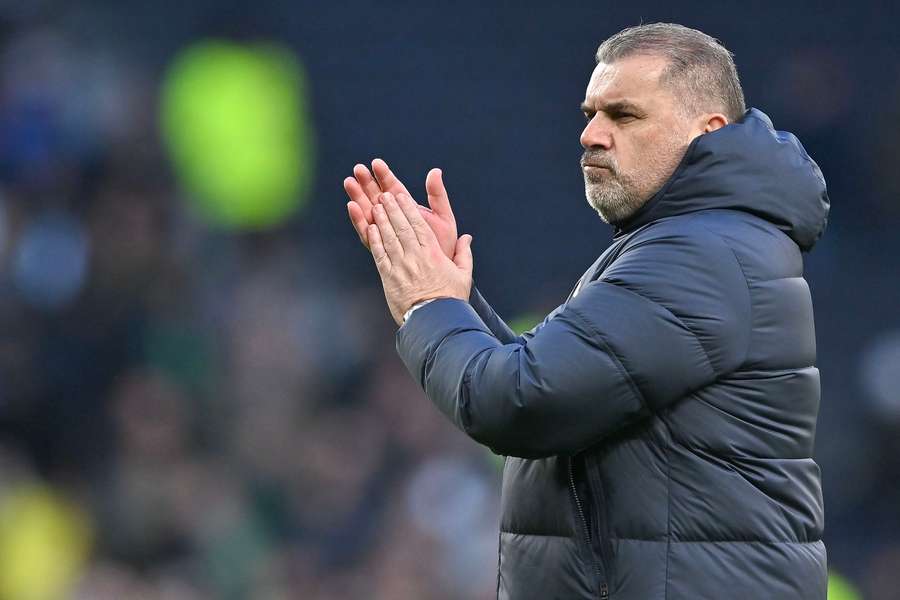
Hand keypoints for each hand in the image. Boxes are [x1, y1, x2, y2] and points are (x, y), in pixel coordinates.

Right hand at [344, 159, 457, 258]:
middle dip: (367, 183)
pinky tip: (352, 207)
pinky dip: (359, 220)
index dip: (384, 175)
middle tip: (358, 169)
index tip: (376, 163)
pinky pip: (367, 232)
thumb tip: (435, 171)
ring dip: (358, 197)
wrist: (440, 277)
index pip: (394, 188)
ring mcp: (386, 234)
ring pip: (368, 212)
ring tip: (349, 182)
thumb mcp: (444, 218)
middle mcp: (395, 221)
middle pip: (377, 197)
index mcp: (409, 211)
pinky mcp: (380, 248)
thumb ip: (437, 195)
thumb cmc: (444, 247)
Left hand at [367, 191, 472, 324]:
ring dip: (381, 220)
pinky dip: (374, 240)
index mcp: (433, 254)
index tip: (401, 195)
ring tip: (375, 205)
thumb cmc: (451, 300)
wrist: (434, 322)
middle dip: (392, 209)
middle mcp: (415, 257)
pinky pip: (379, 255)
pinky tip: (370, 229)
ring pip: (388, 238)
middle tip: (384, 194)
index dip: (408, 208)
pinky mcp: (389, 278)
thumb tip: (467, 238)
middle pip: (401, 227)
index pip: (418, 225)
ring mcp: (400, 267)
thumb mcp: (463, 275)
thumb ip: (465, 254)